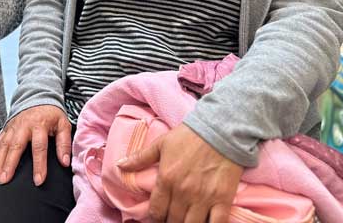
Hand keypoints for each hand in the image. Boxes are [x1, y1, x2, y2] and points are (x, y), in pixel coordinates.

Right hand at [0, 105, 71, 185]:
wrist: (38, 96)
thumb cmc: (51, 114)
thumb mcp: (63, 124)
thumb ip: (64, 143)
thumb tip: (65, 162)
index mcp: (40, 125)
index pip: (39, 147)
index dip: (39, 165)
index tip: (38, 180)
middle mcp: (23, 126)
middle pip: (15, 146)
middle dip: (9, 164)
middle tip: (5, 180)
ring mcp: (12, 127)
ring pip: (3, 145)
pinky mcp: (6, 129)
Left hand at [117, 124, 242, 222]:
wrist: (220, 130)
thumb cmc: (189, 135)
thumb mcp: (161, 143)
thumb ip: (140, 158)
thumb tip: (120, 166)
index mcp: (166, 179)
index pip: (156, 211)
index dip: (155, 218)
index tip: (158, 217)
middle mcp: (183, 192)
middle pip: (173, 221)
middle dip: (170, 222)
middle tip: (171, 218)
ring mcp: (203, 198)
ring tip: (185, 221)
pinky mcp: (222, 200)